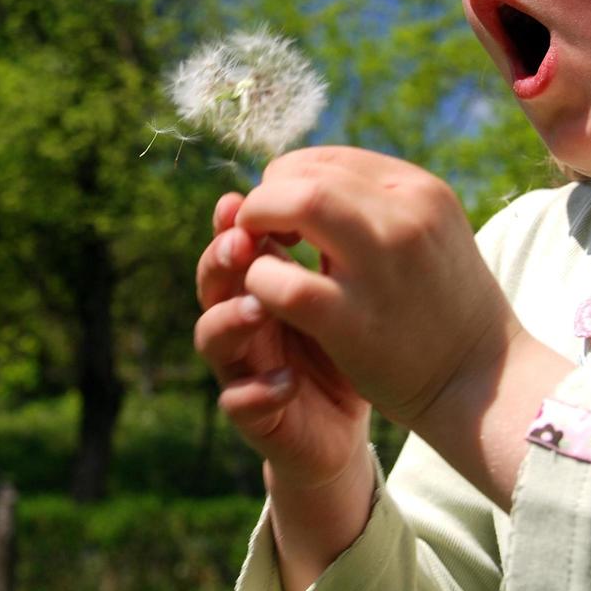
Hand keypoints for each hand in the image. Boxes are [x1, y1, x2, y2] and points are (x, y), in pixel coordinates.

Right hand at [194, 191, 370, 490]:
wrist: (380, 407)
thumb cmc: (361, 334)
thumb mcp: (351, 279)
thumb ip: (332, 239)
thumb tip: (331, 175)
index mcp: (263, 278)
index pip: (234, 237)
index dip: (237, 218)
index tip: (251, 196)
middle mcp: (245, 316)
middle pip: (211, 278)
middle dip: (220, 257)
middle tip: (241, 243)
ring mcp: (245, 365)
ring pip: (211, 336)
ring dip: (230, 319)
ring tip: (260, 309)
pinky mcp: (258, 416)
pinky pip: (240, 403)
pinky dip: (258, 392)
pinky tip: (287, 383)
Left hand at [234, 147, 521, 437]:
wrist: (483, 385)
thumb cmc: (445, 310)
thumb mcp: (427, 235)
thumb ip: (375, 207)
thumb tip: (303, 188)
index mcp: (420, 190)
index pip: (330, 160)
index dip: (290, 182)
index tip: (284, 217)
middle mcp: (406, 216)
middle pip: (305, 176)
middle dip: (266, 200)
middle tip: (260, 235)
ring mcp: (381, 267)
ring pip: (293, 207)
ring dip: (257, 228)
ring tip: (260, 259)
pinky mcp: (355, 321)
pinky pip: (285, 283)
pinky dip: (260, 282)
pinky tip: (267, 297)